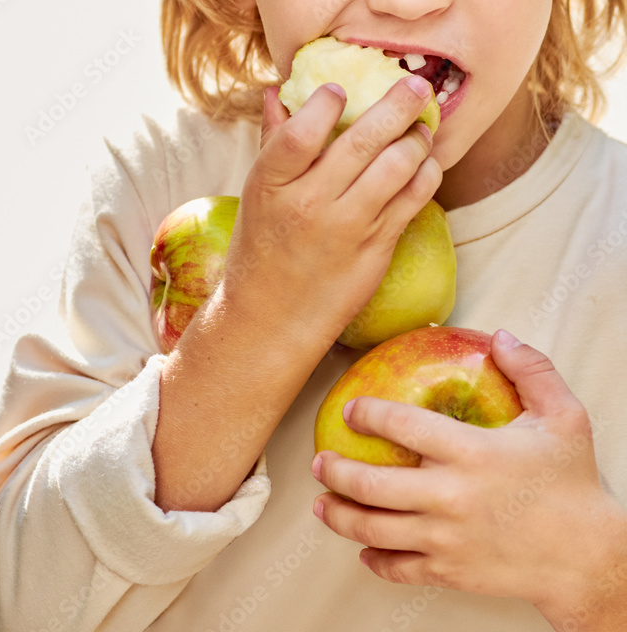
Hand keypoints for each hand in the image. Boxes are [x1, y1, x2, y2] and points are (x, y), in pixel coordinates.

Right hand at [220, 76, 441, 346]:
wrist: (273, 317)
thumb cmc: (263, 246)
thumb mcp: (257, 191)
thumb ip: (274, 139)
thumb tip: (280, 90)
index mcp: (272, 184)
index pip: (300, 133)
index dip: (325, 103)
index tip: (341, 88)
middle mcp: (310, 204)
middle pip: (361, 142)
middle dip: (398, 105)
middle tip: (416, 86)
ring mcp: (347, 227)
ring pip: (397, 166)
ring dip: (418, 138)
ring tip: (421, 127)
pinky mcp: (377, 247)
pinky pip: (414, 199)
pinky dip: (427, 172)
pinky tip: (427, 161)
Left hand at [312, 330, 626, 626]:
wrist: (586, 559)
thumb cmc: (571, 485)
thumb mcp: (564, 417)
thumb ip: (532, 370)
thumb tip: (500, 336)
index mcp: (472, 453)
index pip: (402, 424)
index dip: (368, 413)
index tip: (351, 409)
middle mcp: (450, 497)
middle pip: (372, 485)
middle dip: (336, 471)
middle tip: (321, 460)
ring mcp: (446, 540)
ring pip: (374, 530)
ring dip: (339, 516)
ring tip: (322, 502)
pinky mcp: (449, 572)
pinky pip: (398, 568)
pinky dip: (374, 559)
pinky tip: (364, 548)